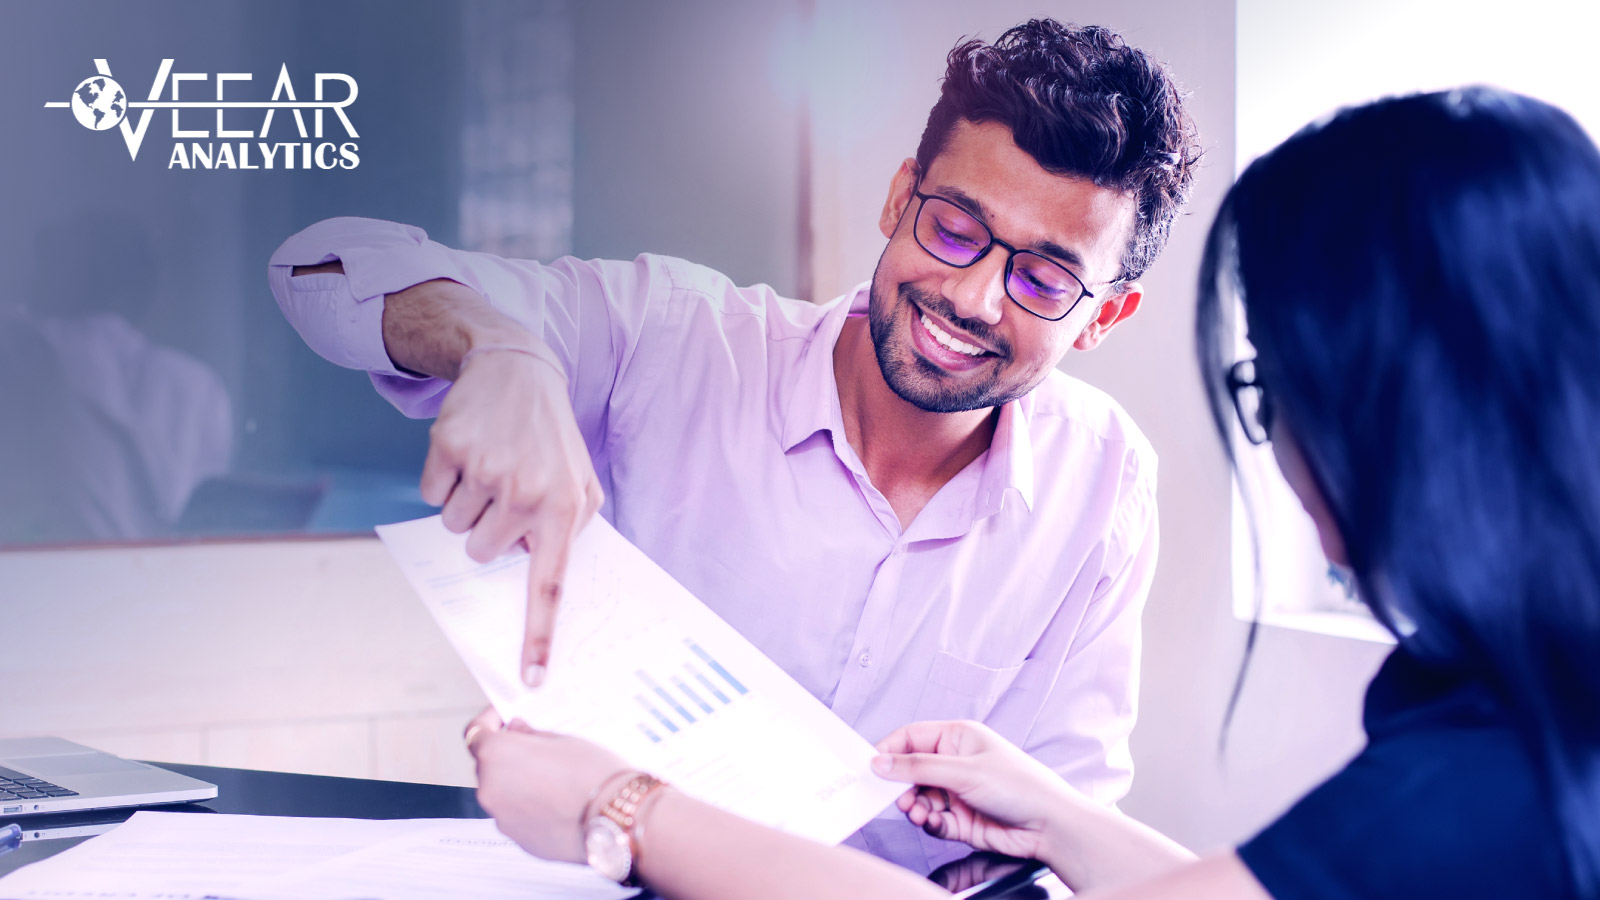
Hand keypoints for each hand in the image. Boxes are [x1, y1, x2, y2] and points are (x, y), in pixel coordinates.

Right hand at [416, 316, 603, 686]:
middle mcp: (527, 493)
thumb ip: (571, 528)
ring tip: (489, 467)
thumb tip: (542, 575)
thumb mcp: (582, 479)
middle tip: (503, 491)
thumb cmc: (550, 437)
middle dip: (486, 530)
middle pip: (481, 553)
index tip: (532, 677)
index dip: (538, 635)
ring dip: (465, 503)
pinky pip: (431, 495)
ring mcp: (486, 471)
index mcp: (565, 509)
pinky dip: (442, 480)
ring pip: (453, 526)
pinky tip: (467, 451)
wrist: (517, 370)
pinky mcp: (449, 450)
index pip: (549, 585)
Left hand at [464, 708, 629, 863]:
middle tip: (536, 747)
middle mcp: (490, 788)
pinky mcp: (518, 839)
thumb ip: (530, 735)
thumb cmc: (592, 774)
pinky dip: (530, 806)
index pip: (475, 732)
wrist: (615, 817)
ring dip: (519, 782)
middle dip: (507, 754)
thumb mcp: (562, 739)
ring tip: (554, 778)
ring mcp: (502, 818)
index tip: (502, 718)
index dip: (488, 721)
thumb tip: (517, 732)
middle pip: (488, 765)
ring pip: (503, 792)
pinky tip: (558, 801)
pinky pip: (517, 815)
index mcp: (496, 756)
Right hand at [872, 720, 1073, 861]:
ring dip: (915, 807)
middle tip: (899, 798)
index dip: (890, 751)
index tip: (871, 766)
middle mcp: (955, 762)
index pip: (911, 737)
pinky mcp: (960, 818)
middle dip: (901, 786)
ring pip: (919, 798)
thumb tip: (881, 762)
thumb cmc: (1021, 786)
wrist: (1049, 826)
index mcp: (957, 737)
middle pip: (911, 771)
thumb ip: (918, 768)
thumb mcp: (964, 771)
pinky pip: (932, 819)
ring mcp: (957, 791)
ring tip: (920, 814)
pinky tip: (936, 824)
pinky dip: (930, 823)